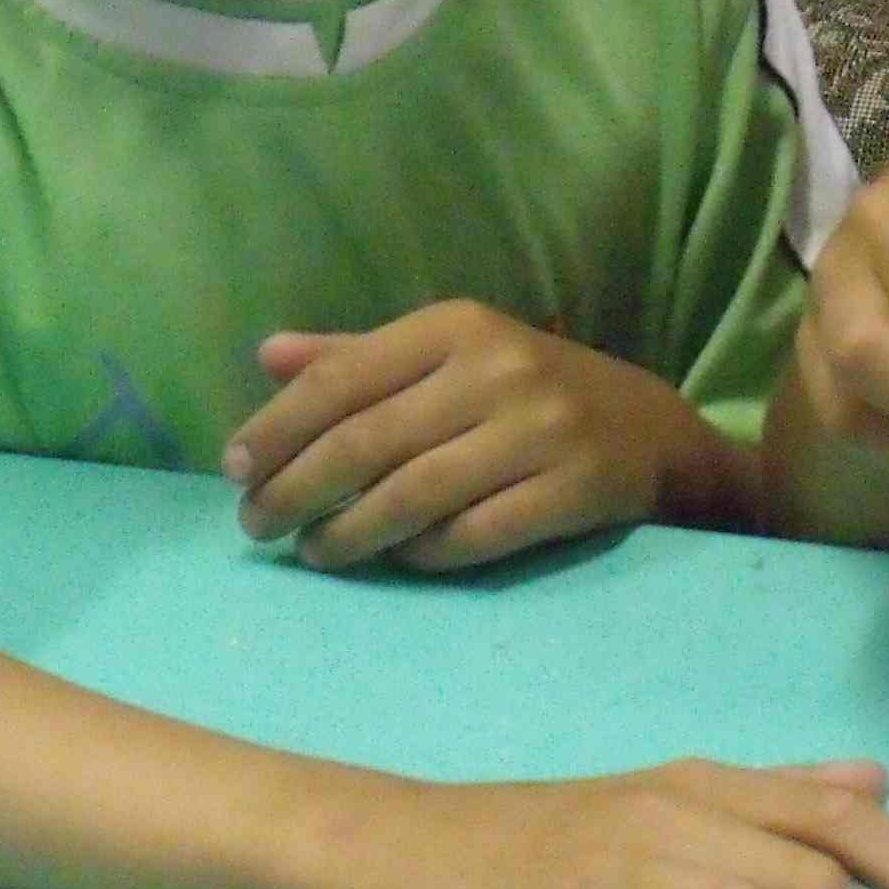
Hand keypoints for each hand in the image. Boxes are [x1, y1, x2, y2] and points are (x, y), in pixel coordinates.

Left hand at [225, 302, 735, 568]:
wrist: (655, 435)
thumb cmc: (533, 391)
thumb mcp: (455, 355)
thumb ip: (362, 357)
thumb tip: (268, 357)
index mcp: (458, 327)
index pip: (342, 379)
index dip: (276, 429)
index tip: (233, 470)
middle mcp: (498, 370)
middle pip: (366, 441)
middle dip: (295, 490)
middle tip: (256, 525)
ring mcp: (541, 432)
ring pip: (412, 496)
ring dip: (347, 535)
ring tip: (313, 553)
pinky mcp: (573, 491)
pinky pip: (471, 536)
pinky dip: (421, 555)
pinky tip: (395, 561)